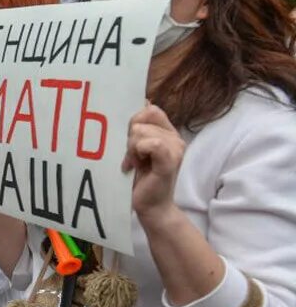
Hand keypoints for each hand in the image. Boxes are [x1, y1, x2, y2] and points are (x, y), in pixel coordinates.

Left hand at [123, 103, 185, 222]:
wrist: (149, 206)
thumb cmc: (139, 177)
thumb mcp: (135, 147)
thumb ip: (139, 127)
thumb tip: (143, 100)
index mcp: (169, 133)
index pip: (151, 110)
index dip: (135, 121)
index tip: (131, 141)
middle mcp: (176, 139)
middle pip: (143, 119)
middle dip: (130, 138)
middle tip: (133, 157)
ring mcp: (176, 150)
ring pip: (141, 132)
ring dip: (131, 149)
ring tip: (135, 163)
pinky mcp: (170, 162)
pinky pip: (153, 144)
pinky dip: (138, 152)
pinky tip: (136, 165)